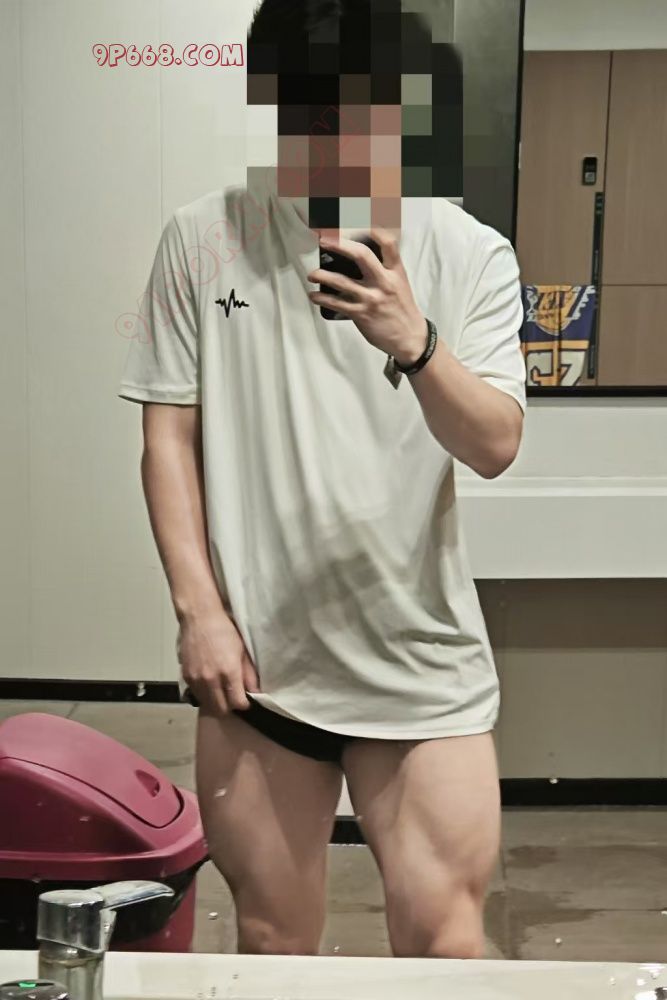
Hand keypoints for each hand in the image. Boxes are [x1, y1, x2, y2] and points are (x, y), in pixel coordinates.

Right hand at [177, 609, 260, 715]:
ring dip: (215, 701)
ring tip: (220, 690)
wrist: (199, 618)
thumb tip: (255, 692)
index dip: (244, 704)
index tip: (245, 700)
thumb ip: (249, 675)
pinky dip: (204, 693)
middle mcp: (211, 679)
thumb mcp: (242, 651)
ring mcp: (196, 679)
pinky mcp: (186, 676)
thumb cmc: (224, 630)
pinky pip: (196, 694)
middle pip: (221, 709)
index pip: (237, 704)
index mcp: (229, 672)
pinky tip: (209, 683)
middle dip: (229, 706)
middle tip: (233, 697)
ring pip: (207, 704)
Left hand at [306, 227, 426, 364]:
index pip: (387, 243)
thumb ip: (384, 268)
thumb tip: (360, 254)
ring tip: (312, 274)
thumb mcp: (400, 283)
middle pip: (361, 255)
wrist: (410, 338)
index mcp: (395, 272)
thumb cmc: (402, 309)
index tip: (357, 218)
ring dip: (322, 275)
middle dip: (339, 244)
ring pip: (342, 282)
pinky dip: (322, 298)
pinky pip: (337, 304)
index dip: (372, 227)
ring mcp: (371, 298)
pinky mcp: (361, 314)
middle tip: (324, 240)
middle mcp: (384, 282)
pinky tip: (314, 295)